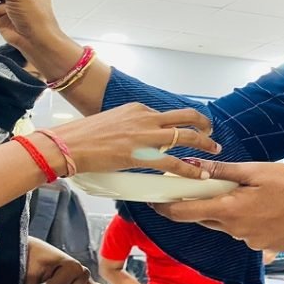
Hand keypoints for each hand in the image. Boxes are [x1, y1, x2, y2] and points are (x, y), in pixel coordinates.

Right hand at [50, 103, 221, 179]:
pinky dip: (190, 169)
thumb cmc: (83, 137)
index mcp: (136, 109)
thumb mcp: (109, 123)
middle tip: (211, 133)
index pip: (165, 115)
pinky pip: (174, 163)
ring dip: (204, 144)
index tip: (186, 130)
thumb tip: (131, 141)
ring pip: (186, 136)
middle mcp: (145, 117)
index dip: (179, 123)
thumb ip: (126, 129)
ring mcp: (146, 135)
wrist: (69, 144)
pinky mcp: (143, 154)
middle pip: (184, 117)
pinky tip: (198, 175)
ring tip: (214, 152)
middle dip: (202, 125)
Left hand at [151, 161, 283, 250]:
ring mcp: (249, 241)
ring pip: (226, 225)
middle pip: (205, 219)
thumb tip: (193, 164)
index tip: (155, 201)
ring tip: (247, 193)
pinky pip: (245, 232)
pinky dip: (246, 220)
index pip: (185, 213)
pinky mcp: (263, 247)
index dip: (166, 207)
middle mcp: (234, 230)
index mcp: (229, 210)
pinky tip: (263, 207)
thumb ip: (222, 170)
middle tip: (205, 186)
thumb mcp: (255, 170)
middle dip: (201, 204)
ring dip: (227, 211)